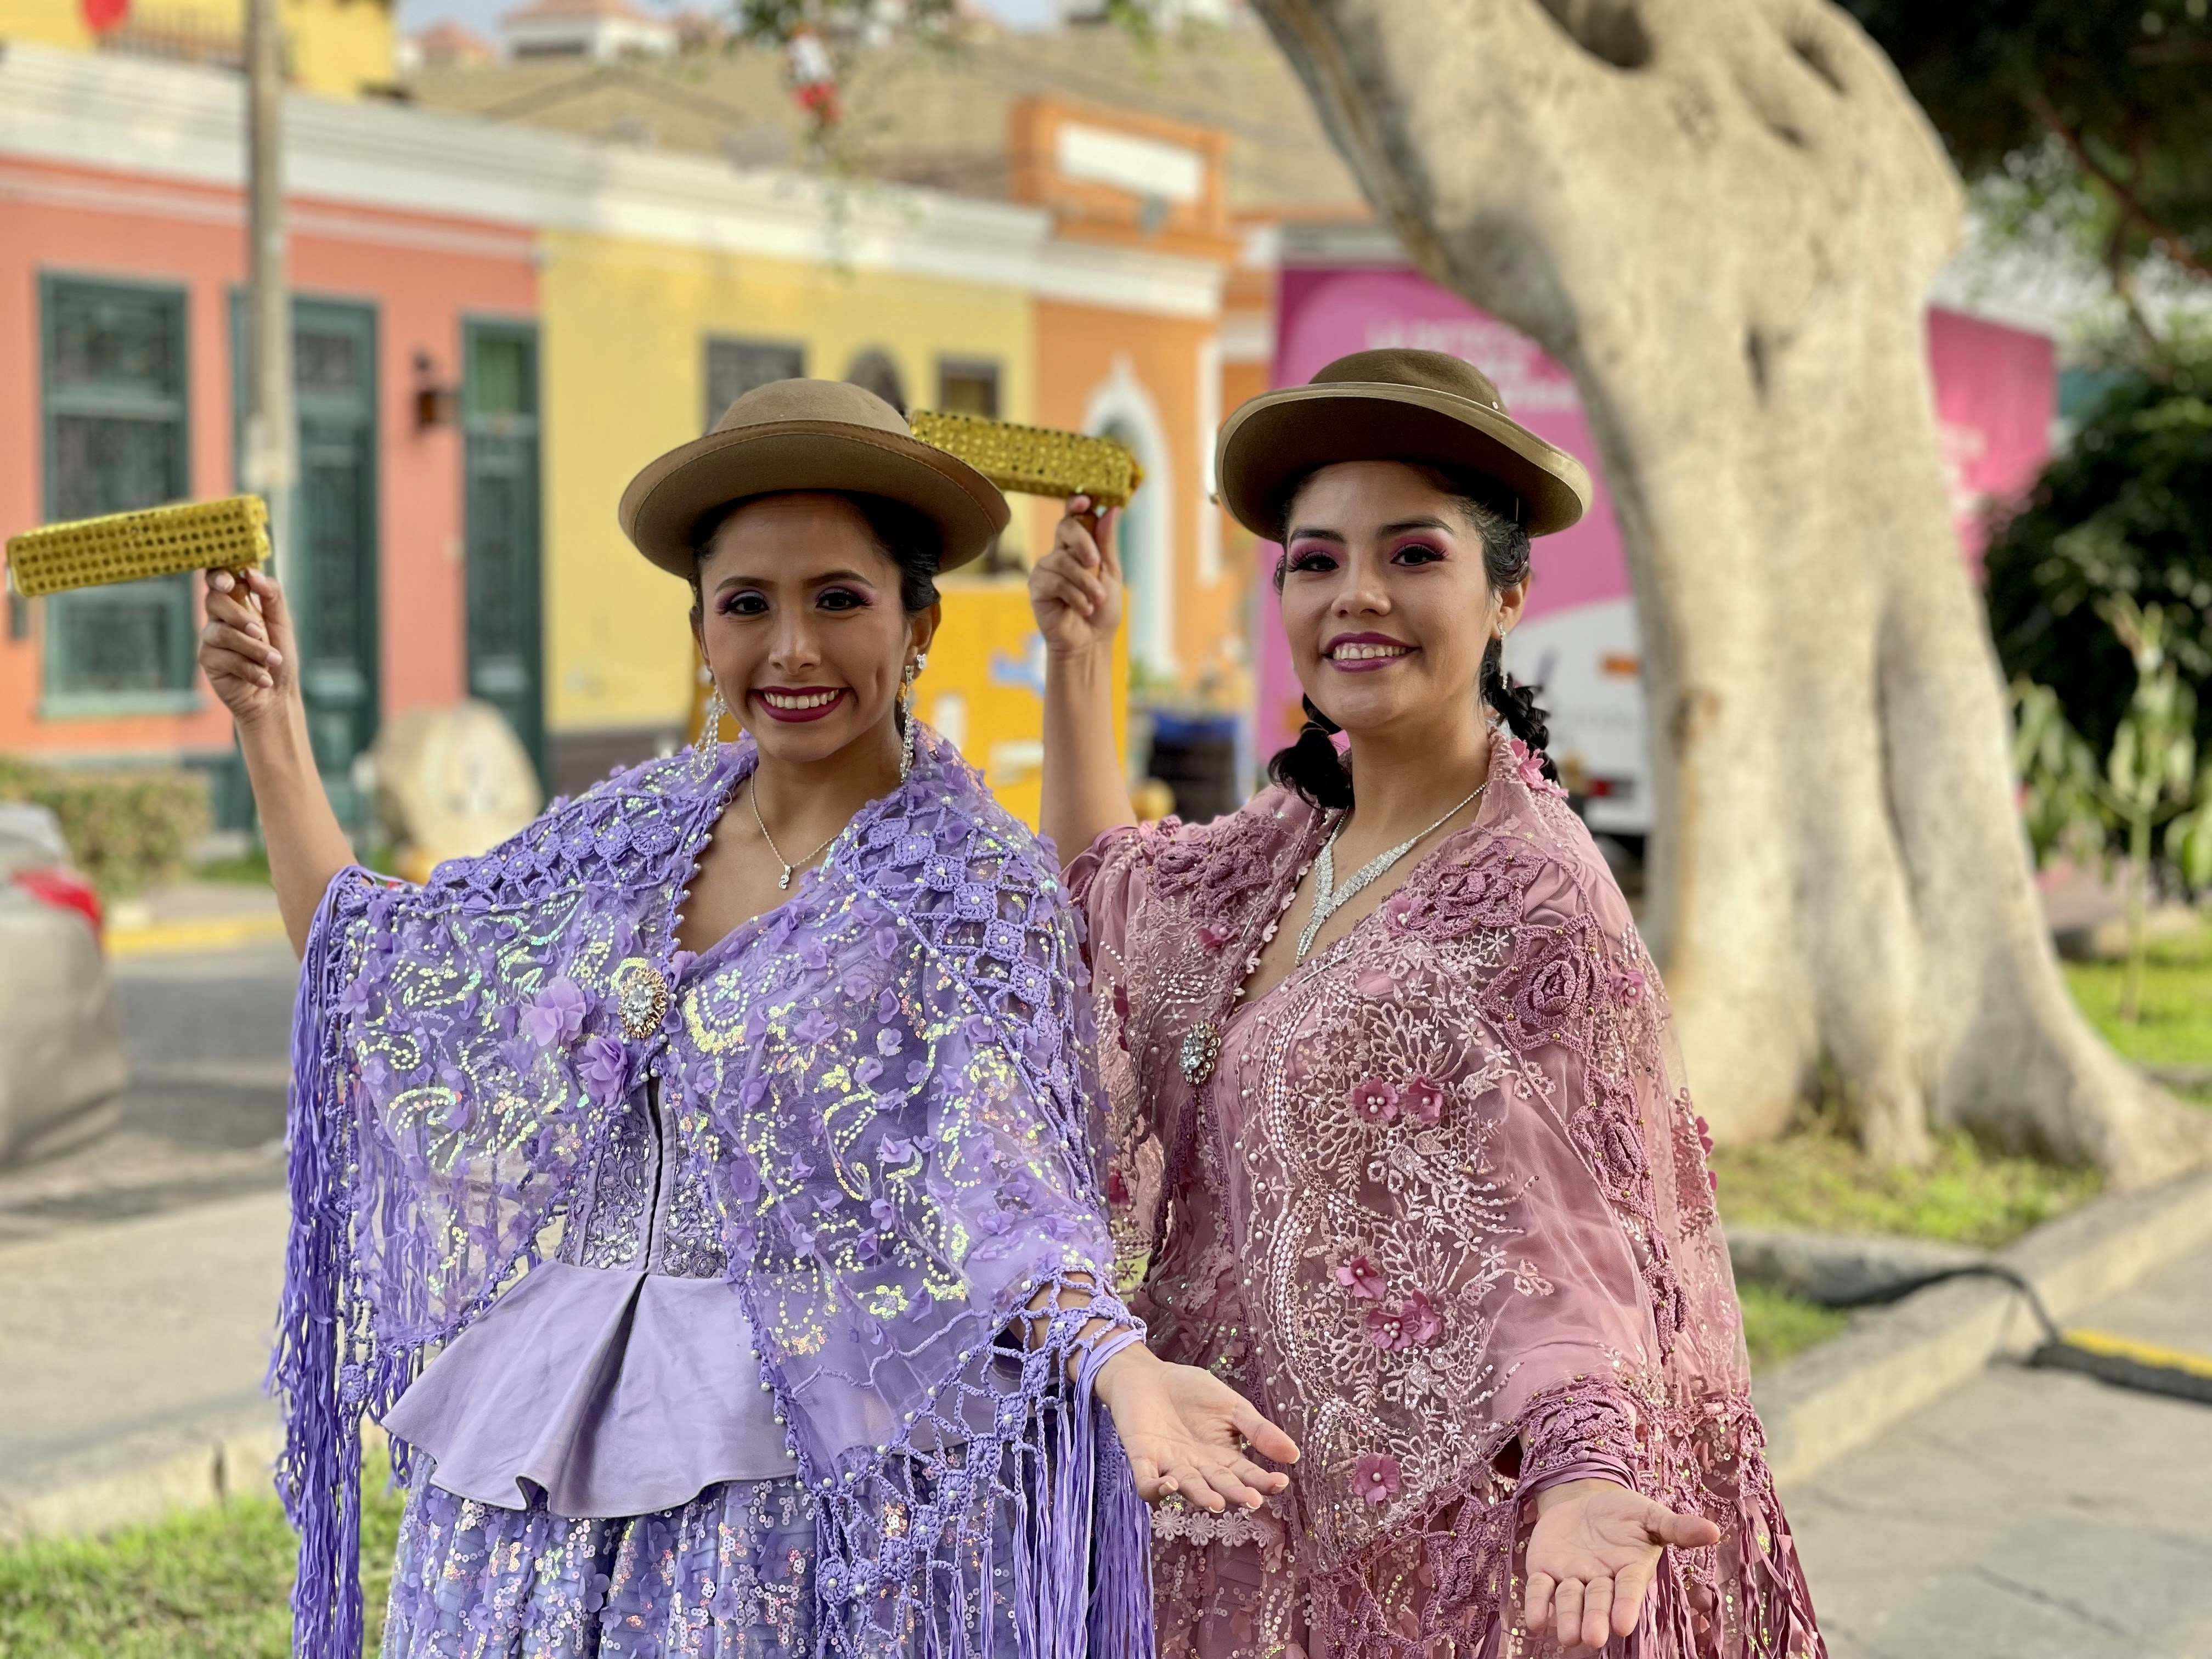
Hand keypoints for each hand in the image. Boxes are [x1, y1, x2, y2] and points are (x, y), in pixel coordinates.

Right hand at [200, 567, 296, 729]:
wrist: (276, 695)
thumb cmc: (279, 657)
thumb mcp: (282, 623)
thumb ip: (271, 594)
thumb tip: (252, 572)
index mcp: (236, 604)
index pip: (217, 581)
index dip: (218, 576)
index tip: (230, 582)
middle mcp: (218, 618)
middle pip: (214, 601)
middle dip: (240, 616)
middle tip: (261, 632)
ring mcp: (210, 639)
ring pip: (224, 633)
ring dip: (254, 648)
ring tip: (274, 660)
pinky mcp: (207, 660)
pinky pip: (225, 658)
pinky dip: (250, 669)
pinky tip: (264, 679)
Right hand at [1027, 496, 1122, 659]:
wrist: (1089, 642)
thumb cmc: (1102, 610)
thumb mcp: (1110, 573)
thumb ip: (1106, 542)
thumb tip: (1112, 509)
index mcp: (1078, 547)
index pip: (1074, 517)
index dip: (1076, 505)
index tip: (1084, 501)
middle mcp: (1060, 553)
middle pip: (1066, 528)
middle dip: (1083, 544)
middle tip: (1095, 564)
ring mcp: (1046, 569)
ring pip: (1064, 560)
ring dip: (1086, 583)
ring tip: (1096, 600)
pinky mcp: (1037, 586)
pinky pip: (1055, 581)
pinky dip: (1075, 596)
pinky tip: (1083, 609)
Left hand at [1092, 1343, 1297, 1511]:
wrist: (1147, 1375)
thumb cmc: (1190, 1391)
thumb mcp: (1231, 1406)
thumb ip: (1258, 1430)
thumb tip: (1294, 1455)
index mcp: (1223, 1456)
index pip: (1247, 1475)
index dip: (1263, 1482)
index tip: (1280, 1482)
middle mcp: (1199, 1468)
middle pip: (1220, 1486)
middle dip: (1236, 1494)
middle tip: (1251, 1499)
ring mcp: (1171, 1466)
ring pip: (1188, 1490)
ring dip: (1201, 1497)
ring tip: (1216, 1503)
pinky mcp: (1143, 1460)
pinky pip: (1147, 1483)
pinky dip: (1156, 1490)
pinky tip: (1169, 1485)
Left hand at [1523, 1478, 1720, 1651]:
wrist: (1582, 1500)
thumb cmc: (1622, 1513)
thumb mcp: (1648, 1514)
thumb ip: (1676, 1527)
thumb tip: (1714, 1531)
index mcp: (1630, 1570)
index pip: (1628, 1591)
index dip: (1625, 1606)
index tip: (1622, 1625)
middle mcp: (1601, 1582)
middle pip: (1598, 1603)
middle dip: (1595, 1620)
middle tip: (1592, 1638)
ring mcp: (1572, 1578)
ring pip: (1569, 1601)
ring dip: (1567, 1617)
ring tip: (1567, 1636)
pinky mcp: (1545, 1571)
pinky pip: (1540, 1589)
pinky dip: (1537, 1603)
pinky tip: (1534, 1621)